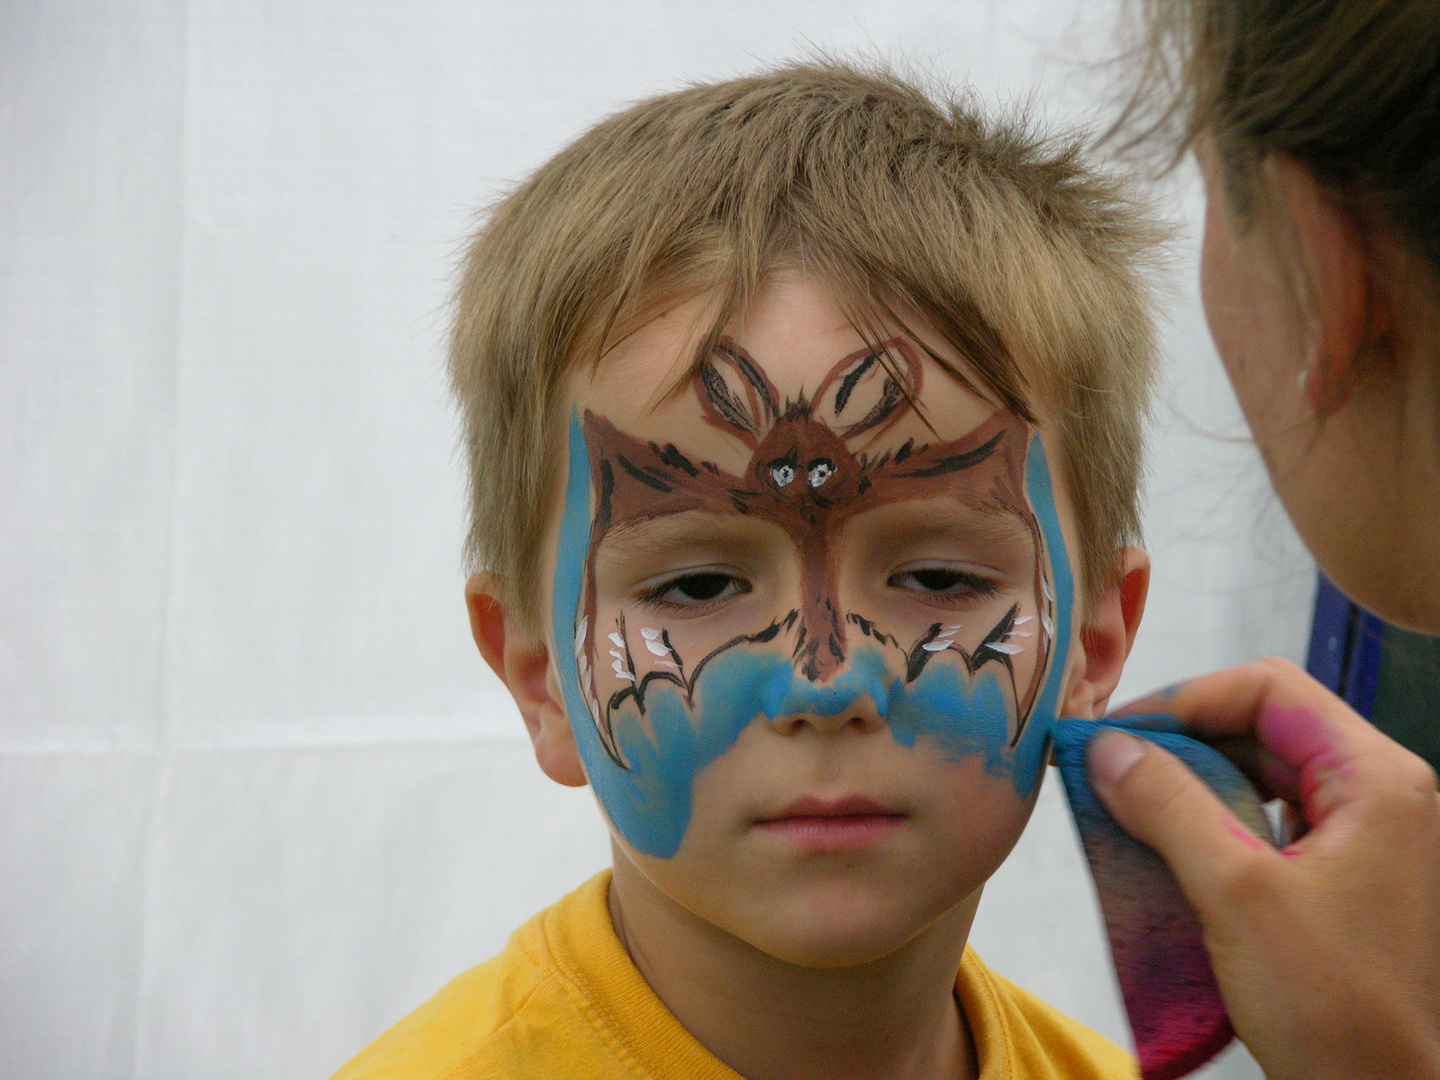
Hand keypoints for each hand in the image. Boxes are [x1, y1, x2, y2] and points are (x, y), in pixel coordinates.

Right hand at [1090, 658, 1439, 1079]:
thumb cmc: (1333, 1005)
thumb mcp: (1235, 892)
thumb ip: (1168, 805)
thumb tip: (1106, 748)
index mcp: (1376, 778)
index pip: (1269, 688)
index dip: (1186, 699)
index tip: (1119, 735)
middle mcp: (1380, 794)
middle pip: (1264, 726)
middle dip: (1181, 741)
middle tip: (1110, 767)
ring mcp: (1366, 837)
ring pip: (1262, 773)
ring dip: (1191, 782)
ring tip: (1126, 805)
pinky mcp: (1344, 877)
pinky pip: (1268, 821)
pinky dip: (1213, 822)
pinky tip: (1165, 847)